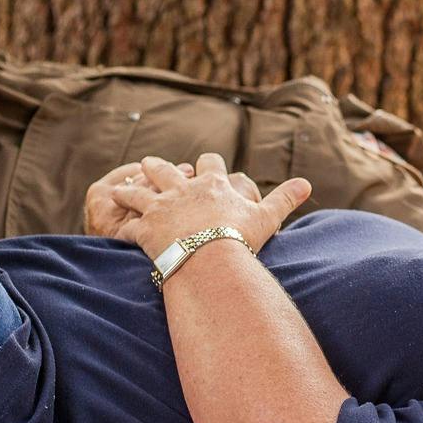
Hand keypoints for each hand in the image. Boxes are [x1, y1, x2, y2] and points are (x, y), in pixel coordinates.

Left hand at [105, 153, 309, 258]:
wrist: (211, 258)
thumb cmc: (241, 237)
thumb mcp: (268, 216)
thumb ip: (285, 198)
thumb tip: (307, 183)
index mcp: (213, 185)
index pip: (209, 163)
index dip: (207, 164)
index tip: (204, 166)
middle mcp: (183, 190)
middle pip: (167, 170)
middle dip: (159, 167)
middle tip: (151, 164)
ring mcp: (160, 206)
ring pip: (139, 191)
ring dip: (129, 190)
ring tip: (118, 189)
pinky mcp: (144, 227)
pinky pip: (127, 225)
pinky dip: (121, 227)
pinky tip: (115, 230)